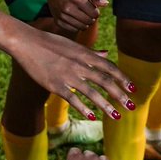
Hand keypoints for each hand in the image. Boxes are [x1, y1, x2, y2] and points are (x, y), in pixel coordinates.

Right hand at [11, 28, 135, 120]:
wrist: (27, 43)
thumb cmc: (50, 42)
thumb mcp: (73, 44)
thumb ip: (90, 52)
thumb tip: (105, 53)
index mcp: (84, 53)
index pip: (109, 67)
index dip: (122, 78)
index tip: (133, 88)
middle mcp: (79, 65)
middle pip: (105, 81)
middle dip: (120, 95)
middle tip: (131, 106)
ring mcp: (68, 76)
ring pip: (92, 93)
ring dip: (106, 105)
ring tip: (116, 115)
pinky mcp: (56, 86)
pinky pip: (73, 99)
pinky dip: (84, 108)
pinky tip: (92, 116)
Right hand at [45, 0, 107, 32]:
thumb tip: (106, 4)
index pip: (94, 13)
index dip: (97, 11)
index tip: (93, 7)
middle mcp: (68, 8)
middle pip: (89, 21)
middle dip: (92, 17)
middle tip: (89, 11)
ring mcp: (62, 16)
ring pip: (82, 27)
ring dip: (85, 22)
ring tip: (83, 14)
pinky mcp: (58, 21)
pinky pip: (73, 30)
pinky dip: (78, 26)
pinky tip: (76, 18)